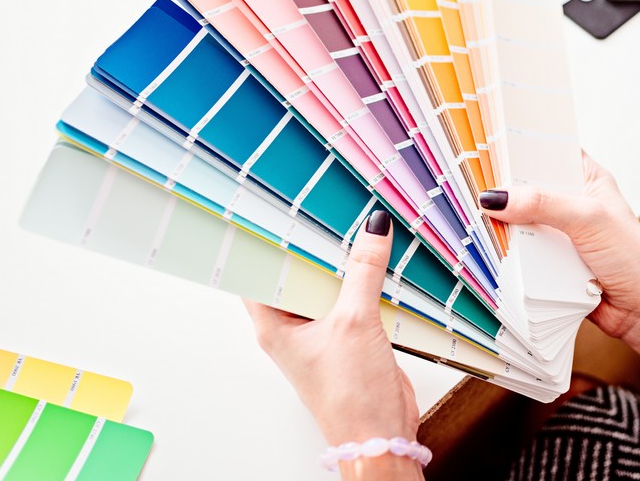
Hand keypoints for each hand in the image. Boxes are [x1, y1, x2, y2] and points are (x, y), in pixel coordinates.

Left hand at [244, 211, 421, 476]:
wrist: (381, 436)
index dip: (263, 240)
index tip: (270, 207)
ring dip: (341, 261)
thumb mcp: (355, 322)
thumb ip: (364, 271)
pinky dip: (362, 279)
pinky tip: (375, 258)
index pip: (258, 272)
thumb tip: (372, 230)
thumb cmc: (350, 399)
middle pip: (297, 272)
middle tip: (321, 205)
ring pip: (327, 283)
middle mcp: (293, 327)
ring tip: (352, 223)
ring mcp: (322, 331)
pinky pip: (352, 296)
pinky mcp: (350, 335)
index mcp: (274, 326)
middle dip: (311, 244)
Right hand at [479, 152, 639, 341]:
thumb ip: (544, 205)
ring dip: (504, 223)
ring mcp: (560, 233)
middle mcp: (571, 202)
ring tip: (471, 213)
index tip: (488, 144)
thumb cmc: (633, 258)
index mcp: (587, 178)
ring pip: (522, 222)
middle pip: (528, 188)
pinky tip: (487, 246)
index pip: (549, 152)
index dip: (521, 148)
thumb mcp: (589, 219)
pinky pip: (522, 252)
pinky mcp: (550, 262)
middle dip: (505, 188)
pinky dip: (509, 252)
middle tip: (470, 181)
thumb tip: (496, 198)